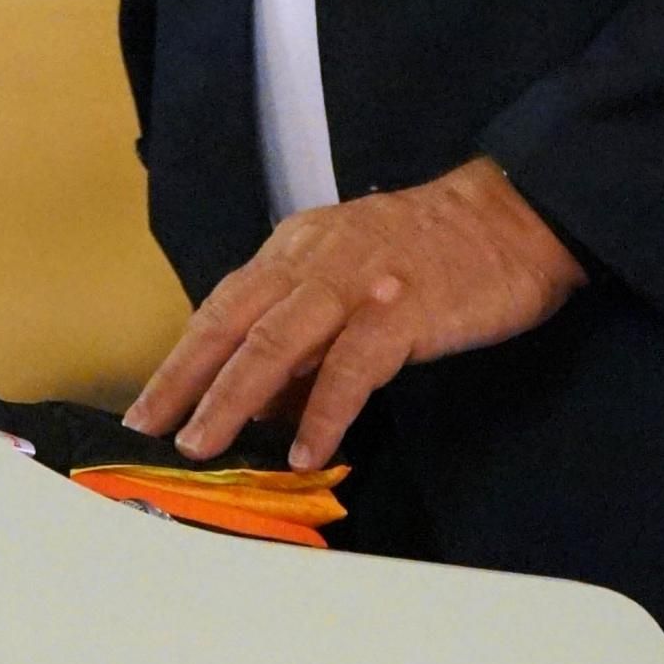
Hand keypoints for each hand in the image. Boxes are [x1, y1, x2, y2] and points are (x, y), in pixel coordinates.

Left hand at [123, 159, 584, 470]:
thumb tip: (261, 405)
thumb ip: (307, 336)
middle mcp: (314, 258)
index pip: (223, 306)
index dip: (182, 358)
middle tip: (148, 429)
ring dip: (232, 397)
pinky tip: (305, 449)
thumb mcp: (354, 279)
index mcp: (298, 249)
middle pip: (232, 322)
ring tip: (204, 445)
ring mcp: (357, 282)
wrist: (516, 214)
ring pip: (276, 342)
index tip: (147, 405)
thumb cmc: (436, 251)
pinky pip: (351, 366)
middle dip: (184, 379)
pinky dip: (323, 410)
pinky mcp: (403, 309)